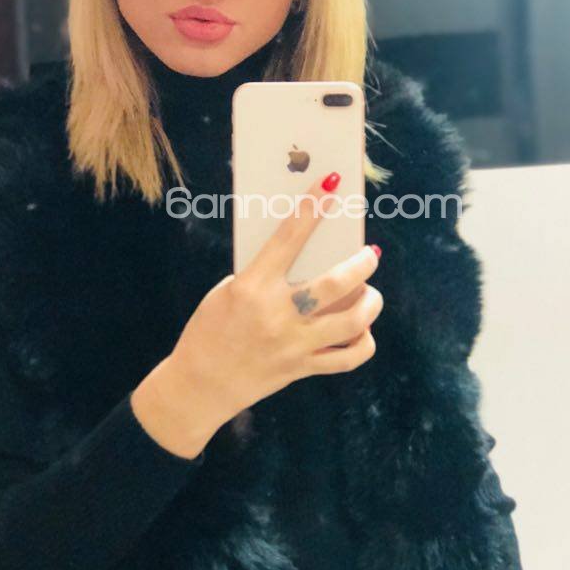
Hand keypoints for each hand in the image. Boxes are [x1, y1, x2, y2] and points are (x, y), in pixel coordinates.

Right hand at [163, 170, 382, 425]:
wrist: (198, 386)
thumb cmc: (210, 330)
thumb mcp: (227, 292)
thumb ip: (265, 276)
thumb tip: (309, 256)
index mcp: (251, 287)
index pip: (289, 236)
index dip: (313, 206)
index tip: (331, 184)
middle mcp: (277, 315)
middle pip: (337, 283)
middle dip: (362, 263)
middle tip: (371, 254)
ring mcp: (293, 345)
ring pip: (352, 321)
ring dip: (370, 302)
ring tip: (370, 293)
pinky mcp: (302, 369)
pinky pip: (348, 358)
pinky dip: (363, 342)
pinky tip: (361, 330)